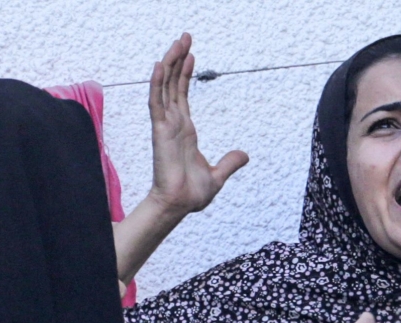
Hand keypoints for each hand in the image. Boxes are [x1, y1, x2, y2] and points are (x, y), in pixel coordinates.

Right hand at [146, 33, 248, 217]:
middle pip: (173, 85)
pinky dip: (158, 83)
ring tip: (177, 43)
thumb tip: (244, 155)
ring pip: (165, 88)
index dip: (185, 75)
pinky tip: (161, 65)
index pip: (182, 96)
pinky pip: (156, 103)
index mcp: (185, 131)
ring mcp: (165, 126)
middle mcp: (174, 124)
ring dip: (170, 64)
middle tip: (185, 38)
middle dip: (179, 60)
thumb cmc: (191, 194)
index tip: (191, 55)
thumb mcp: (217, 175)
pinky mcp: (159, 131)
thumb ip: (229, 163)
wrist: (180, 205)